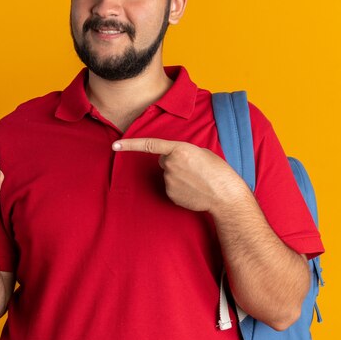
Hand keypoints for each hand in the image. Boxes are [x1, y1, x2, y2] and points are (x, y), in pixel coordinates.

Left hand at [113, 138, 245, 211]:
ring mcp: (169, 180)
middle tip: (193, 168)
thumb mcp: (201, 153)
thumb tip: (170, 160)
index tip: (115, 145)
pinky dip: (180, 187)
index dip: (130, 144)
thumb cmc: (217, 171)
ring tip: (196, 180)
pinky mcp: (170, 194)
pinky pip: (171, 187)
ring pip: (168, 174)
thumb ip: (182, 152)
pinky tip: (193, 190)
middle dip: (173, 162)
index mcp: (179, 149)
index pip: (150, 145)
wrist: (225, 195)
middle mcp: (170, 164)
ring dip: (178, 175)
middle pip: (163, 160)